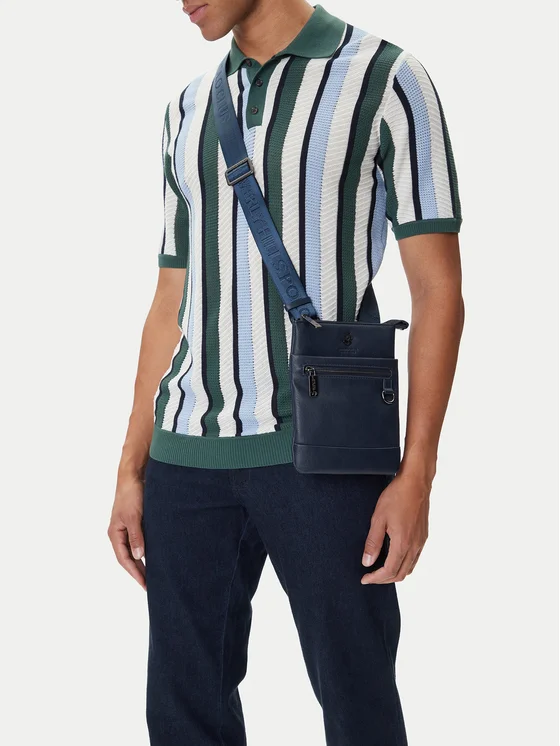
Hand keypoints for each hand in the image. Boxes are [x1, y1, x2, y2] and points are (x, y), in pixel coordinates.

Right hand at [108, 474, 145, 589]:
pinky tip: (155, 556)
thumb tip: (138, 556)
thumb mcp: (134, 517)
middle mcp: (120, 533)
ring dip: (142, 562)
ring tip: (154, 575)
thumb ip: (136, 536)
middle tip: (151, 585)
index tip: (144, 584)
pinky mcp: (136, 522)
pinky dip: (146, 550)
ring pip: (134, 550)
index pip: (124, 559)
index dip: (134, 573)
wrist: (133, 476)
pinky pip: (140, 541)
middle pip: (128, 557)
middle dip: (139, 571)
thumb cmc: (131, 495)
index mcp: (115, 533)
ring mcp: (127, 528)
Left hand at [361, 472, 429, 583]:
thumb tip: (367, 562)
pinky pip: (414, 558)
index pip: (389, 571)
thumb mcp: (378, 519)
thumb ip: (373, 542)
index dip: (375, 578)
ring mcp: (421, 542)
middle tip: (370, 576)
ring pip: (409, 568)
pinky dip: (403, 564)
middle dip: (384, 579)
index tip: (365, 578)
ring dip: (395, 572)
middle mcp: (414, 546)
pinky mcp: (423, 536)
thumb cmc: (397, 497)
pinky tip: (394, 557)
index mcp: (403, 543)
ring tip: (380, 569)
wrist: (415, 483)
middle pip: (400, 574)